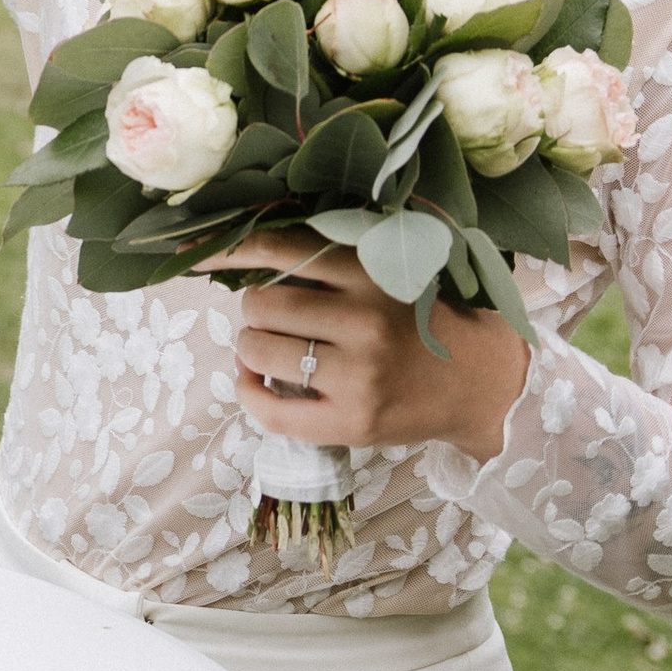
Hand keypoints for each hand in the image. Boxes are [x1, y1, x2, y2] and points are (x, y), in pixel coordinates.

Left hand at [207, 228, 529, 461]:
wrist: (485, 383)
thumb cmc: (419, 317)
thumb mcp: (385, 270)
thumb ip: (326, 257)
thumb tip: (236, 249)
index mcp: (369, 271)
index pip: (275, 249)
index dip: (221, 248)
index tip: (186, 251)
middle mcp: (364, 319)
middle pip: (257, 303)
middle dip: (257, 309)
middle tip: (283, 317)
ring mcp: (359, 375)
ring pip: (255, 348)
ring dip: (252, 347)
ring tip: (282, 348)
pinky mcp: (354, 422)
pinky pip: (268, 408)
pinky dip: (249, 392)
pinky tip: (257, 381)